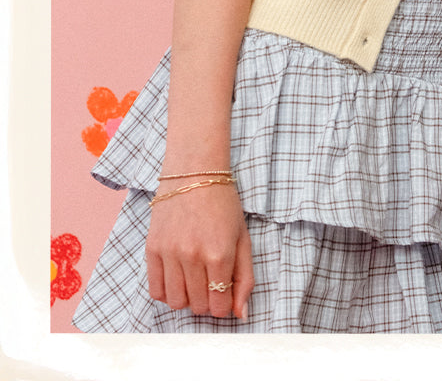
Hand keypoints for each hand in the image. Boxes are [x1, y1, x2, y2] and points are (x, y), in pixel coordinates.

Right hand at [145, 179, 253, 320]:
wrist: (194, 173)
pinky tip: (177, 276)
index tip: (225, 294)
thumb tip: (241, 314)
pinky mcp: (152, 250)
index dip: (224, 305)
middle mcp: (193, 257)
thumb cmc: (223, 204)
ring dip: (187, 298)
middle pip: (198, 307)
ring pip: (175, 303)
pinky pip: (155, 291)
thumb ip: (245, 277)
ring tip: (194, 279)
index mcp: (219, 254)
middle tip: (211, 281)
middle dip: (207, 301)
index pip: (219, 306)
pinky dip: (167, 292)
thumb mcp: (242, 237)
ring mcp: (169, 253)